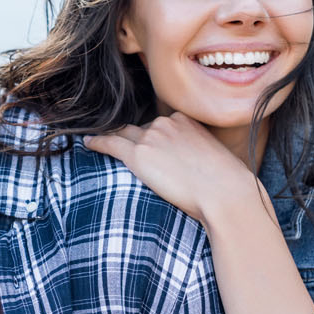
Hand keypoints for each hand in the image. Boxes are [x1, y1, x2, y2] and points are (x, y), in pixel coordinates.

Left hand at [83, 111, 255, 225]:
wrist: (225, 192)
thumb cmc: (226, 183)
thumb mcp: (214, 157)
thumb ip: (197, 152)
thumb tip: (193, 166)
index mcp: (184, 120)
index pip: (161, 126)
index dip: (154, 139)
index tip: (150, 148)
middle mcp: (166, 123)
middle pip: (141, 130)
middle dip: (134, 140)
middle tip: (126, 151)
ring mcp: (151, 137)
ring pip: (124, 135)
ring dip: (113, 140)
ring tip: (98, 143)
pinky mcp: (139, 155)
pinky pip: (111, 143)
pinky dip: (97, 142)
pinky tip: (87, 143)